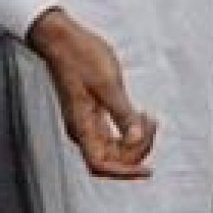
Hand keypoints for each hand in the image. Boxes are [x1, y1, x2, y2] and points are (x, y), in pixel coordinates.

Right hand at [26, 7, 156, 178]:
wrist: (61, 40)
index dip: (125, 173)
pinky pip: (113, 133)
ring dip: (135, 140)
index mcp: (82, 127)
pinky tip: (141, 116)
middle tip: (151, 126)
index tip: (147, 170)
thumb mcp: (108, 84)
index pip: (101, 165)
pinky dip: (129, 129)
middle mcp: (82, 130)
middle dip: (136, 150)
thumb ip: (122, 113)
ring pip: (114, 147)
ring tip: (149, 119)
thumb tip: (135, 138)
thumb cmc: (80, 57)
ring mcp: (86, 122)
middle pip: (111, 159)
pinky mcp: (91, 113)